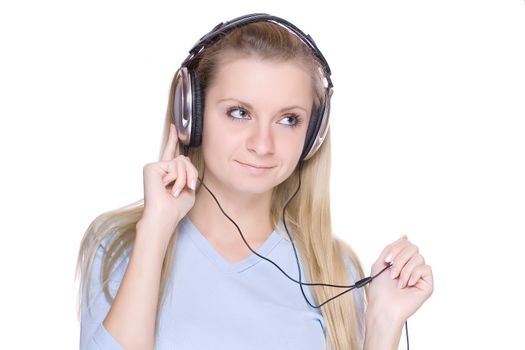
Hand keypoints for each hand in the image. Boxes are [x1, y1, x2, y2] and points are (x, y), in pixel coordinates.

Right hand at [139, 123, 197, 241]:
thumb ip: (188, 172)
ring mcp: (155, 167)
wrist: (165, 215)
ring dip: (184, 178)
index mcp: (169, 174)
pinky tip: (168, 187)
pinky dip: (176, 179)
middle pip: (184, 159)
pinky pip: (174, 166)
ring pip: (181, 162)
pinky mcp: (152, 167)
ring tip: (175, 191)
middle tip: (186, 188)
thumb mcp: (189, 188)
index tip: (173, 128)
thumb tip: (183, 159)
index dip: (172, 139)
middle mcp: (161, 169)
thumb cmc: (175, 207)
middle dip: (190, 174)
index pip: (171, 154)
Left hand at [366, 235, 433, 324]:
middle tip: (392, 273)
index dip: (396, 249)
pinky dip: (414, 274)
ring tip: (399, 282)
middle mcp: (412, 266)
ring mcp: (420, 275)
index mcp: (402, 261)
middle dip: (399, 259)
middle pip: (413, 247)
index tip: (387, 260)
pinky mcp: (427, 284)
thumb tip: (405, 236)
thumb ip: (391, 247)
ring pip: (419, 257)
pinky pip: (426, 268)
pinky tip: (408, 284)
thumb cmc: (380, 289)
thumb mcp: (381, 262)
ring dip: (404, 269)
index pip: (406, 243)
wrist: (383, 306)